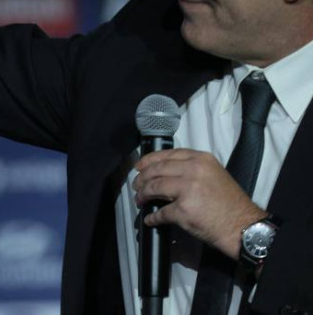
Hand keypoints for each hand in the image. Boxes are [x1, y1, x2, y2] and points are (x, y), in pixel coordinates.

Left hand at [133, 148, 266, 259]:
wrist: (244, 227)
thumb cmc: (231, 203)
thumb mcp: (214, 175)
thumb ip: (192, 169)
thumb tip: (166, 173)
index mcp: (200, 159)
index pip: (168, 155)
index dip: (149, 160)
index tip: (139, 167)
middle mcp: (193, 170)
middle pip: (157, 170)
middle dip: (142, 178)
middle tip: (136, 185)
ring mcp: (187, 189)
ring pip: (154, 187)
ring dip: (143, 194)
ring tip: (140, 200)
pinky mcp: (183, 210)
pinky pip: (161, 212)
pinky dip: (153, 217)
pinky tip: (150, 219)